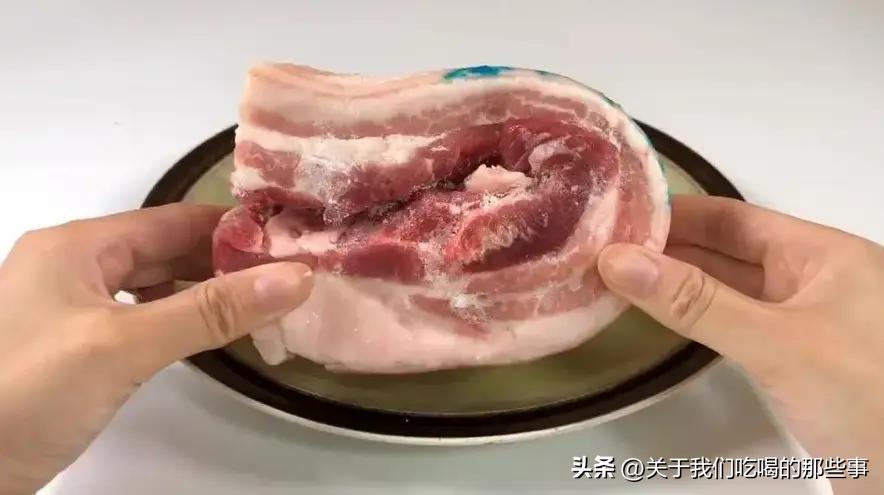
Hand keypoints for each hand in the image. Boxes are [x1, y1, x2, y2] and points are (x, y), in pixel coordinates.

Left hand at [0, 204, 312, 493]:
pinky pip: (139, 319)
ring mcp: (68, 310)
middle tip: (288, 276)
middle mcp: (71, 268)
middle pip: (164, 251)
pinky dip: (177, 322)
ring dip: (203, 293)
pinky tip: (207, 336)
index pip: (172, 219)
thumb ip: (210, 311)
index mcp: (76, 246)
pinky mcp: (72, 350)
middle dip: (224, 261)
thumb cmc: (28, 390)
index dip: (232, 226)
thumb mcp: (124, 345)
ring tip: (261, 304)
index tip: (291, 239)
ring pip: (152, 286)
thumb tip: (296, 276)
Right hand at [598, 195, 883, 493]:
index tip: (616, 216)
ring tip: (615, 278)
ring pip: (729, 292)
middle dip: (669, 249)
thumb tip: (617, 260)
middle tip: (600, 248)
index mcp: (822, 255)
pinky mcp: (796, 365)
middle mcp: (812, 281)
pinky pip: (736, 327)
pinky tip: (658, 319)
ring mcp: (805, 324)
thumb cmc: (863, 394)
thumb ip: (695, 302)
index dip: (676, 213)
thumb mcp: (776, 342)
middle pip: (728, 252)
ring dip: (678, 286)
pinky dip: (696, 320)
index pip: (734, 217)